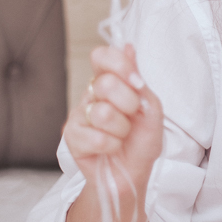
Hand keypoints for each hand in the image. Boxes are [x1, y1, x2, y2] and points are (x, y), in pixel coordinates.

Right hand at [64, 43, 163, 194]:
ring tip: (121, 136)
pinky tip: (110, 148)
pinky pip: (95, 137)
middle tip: (132, 117)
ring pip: (102, 113)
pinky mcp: (71, 137)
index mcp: (110, 81)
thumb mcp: (150, 109)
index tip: (136, 82)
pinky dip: (111, 145)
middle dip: (128, 104)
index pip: (101, 56)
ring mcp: (79, 114)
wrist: (133, 174)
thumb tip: (129, 47)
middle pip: (105, 83)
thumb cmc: (141, 141)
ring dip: (121, 129)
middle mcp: (91, 94)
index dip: (119, 64)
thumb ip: (138, 82)